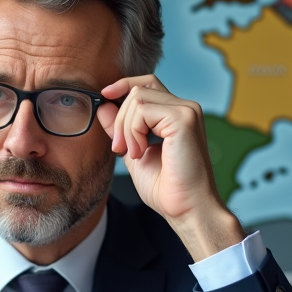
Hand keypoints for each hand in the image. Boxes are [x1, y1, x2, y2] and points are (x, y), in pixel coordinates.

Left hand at [97, 76, 244, 260]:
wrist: (186, 208)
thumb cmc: (167, 188)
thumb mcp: (134, 152)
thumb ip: (121, 129)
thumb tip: (104, 105)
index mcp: (176, 115)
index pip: (147, 84)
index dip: (124, 85)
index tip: (105, 96)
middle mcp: (185, 108)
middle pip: (138, 90)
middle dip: (120, 119)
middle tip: (119, 149)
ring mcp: (187, 111)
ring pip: (138, 98)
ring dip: (126, 129)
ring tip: (135, 154)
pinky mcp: (183, 118)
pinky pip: (143, 109)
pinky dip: (134, 132)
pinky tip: (142, 152)